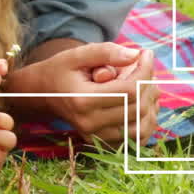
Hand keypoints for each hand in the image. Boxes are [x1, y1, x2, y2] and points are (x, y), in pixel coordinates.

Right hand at [35, 43, 158, 144]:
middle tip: (143, 68)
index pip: (129, 90)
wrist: (43, 93)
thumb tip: (136, 55)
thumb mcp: (77, 55)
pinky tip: (142, 102)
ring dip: (151, 104)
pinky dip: (146, 121)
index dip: (144, 71)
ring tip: (145, 85)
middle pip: (138, 107)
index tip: (145, 54)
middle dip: (148, 85)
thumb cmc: (61, 70)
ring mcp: (96, 136)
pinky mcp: (102, 142)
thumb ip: (105, 52)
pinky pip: (137, 137)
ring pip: (142, 125)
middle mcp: (89, 122)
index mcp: (82, 100)